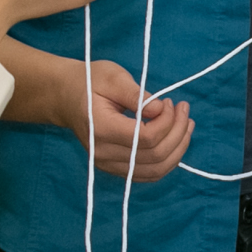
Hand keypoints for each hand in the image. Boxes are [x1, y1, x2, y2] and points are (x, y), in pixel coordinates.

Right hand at [20, 50, 194, 182]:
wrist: (65, 97)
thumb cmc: (88, 82)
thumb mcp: (112, 77)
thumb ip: (136, 95)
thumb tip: (160, 110)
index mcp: (101, 130)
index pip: (146, 138)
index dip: (167, 122)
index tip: (170, 102)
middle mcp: (103, 154)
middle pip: (154, 156)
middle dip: (178, 133)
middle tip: (183, 109)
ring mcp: (108, 164)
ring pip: (155, 170)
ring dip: (178, 149)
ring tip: (186, 124)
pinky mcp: (114, 167)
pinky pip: (148, 173)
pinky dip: (168, 159)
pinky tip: (176, 139)